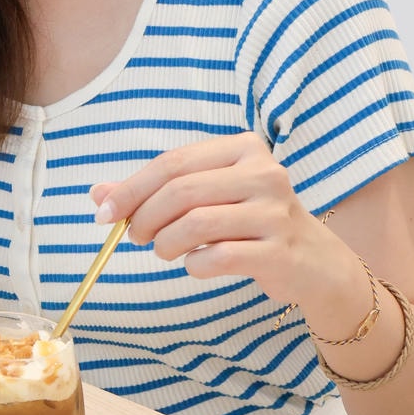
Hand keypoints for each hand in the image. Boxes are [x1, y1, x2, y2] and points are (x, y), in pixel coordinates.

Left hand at [88, 133, 344, 312]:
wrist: (315, 262)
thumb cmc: (251, 223)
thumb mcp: (208, 197)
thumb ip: (155, 192)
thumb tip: (98, 194)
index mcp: (244, 148)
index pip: (172, 163)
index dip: (132, 189)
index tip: (104, 214)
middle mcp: (264, 173)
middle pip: (181, 191)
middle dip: (145, 217)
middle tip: (134, 236)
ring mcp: (276, 212)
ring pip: (196, 224)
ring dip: (167, 243)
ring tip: (165, 251)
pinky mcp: (280, 251)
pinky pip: (218, 257)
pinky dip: (195, 265)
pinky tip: (197, 265)